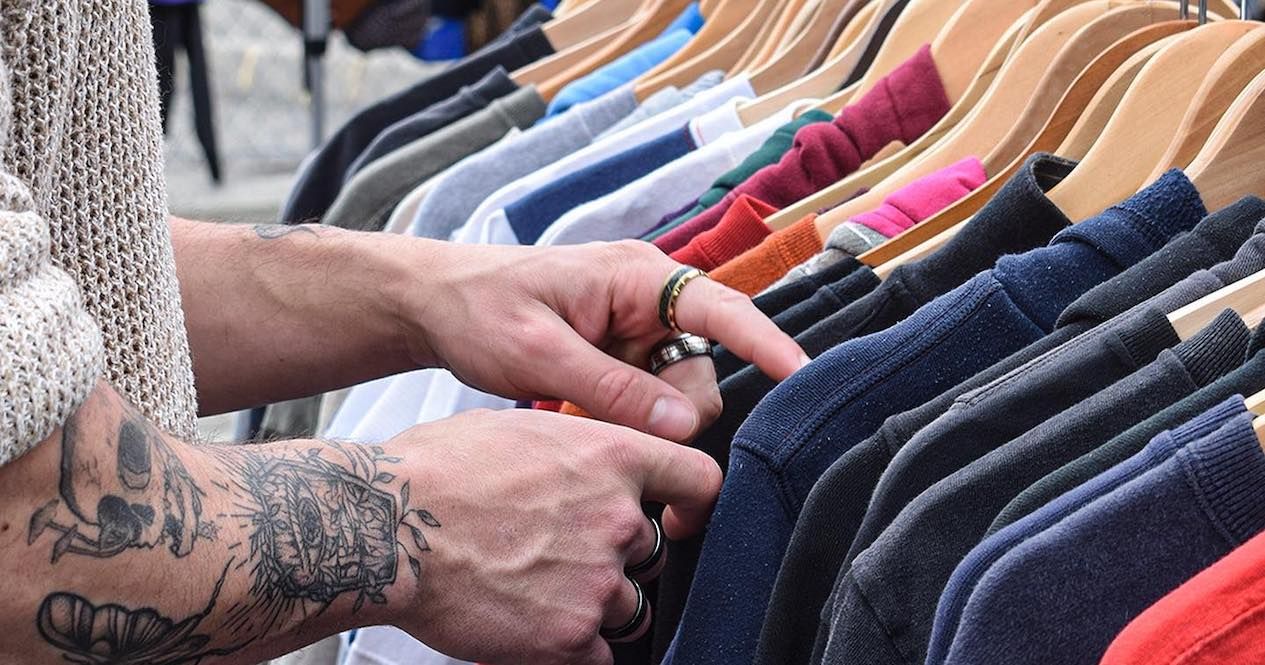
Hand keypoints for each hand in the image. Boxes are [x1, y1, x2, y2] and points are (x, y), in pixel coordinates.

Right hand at [392, 408, 722, 664]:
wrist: (389, 528)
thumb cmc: (436, 471)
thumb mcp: (518, 431)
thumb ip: (572, 452)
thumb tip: (581, 464)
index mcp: (610, 458)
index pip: (699, 480)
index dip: (693, 503)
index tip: (680, 516)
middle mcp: (616, 520)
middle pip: (651, 551)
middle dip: (615, 557)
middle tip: (562, 554)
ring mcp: (598, 583)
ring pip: (627, 606)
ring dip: (594, 604)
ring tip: (537, 590)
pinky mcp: (569, 638)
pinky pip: (599, 654)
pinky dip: (572, 647)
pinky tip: (532, 626)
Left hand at [400, 240, 808, 440]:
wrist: (433, 307)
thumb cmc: (480, 309)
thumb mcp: (540, 351)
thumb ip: (613, 389)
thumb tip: (684, 424)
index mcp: (637, 277)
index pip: (722, 308)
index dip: (767, 344)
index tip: (803, 375)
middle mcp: (649, 300)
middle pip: (701, 369)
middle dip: (672, 409)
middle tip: (608, 423)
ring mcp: (636, 331)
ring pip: (677, 393)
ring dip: (643, 418)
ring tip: (575, 413)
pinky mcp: (622, 358)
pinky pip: (649, 400)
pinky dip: (627, 418)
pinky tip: (580, 415)